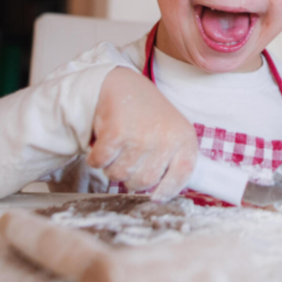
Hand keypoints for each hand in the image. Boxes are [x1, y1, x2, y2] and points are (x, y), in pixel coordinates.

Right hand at [88, 67, 197, 194]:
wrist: (121, 84)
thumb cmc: (147, 115)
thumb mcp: (171, 132)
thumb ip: (174, 159)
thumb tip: (164, 195)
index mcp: (184, 138)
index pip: (184, 173)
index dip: (169, 190)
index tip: (156, 196)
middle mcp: (166, 137)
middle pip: (145, 182)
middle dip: (131, 177)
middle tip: (129, 159)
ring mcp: (142, 136)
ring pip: (120, 175)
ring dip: (112, 167)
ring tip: (119, 148)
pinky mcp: (117, 132)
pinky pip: (101, 163)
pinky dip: (96, 158)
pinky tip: (105, 142)